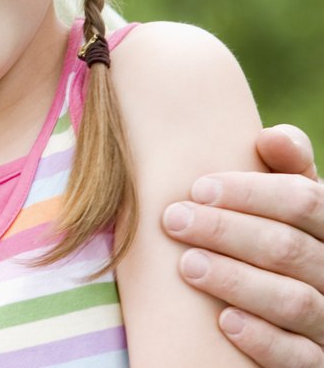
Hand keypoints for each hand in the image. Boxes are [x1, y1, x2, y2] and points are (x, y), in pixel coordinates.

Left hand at [163, 124, 322, 366]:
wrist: (275, 311)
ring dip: (237, 281)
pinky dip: (264, 339)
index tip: (197, 187)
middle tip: (174, 220)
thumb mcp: (282, 204)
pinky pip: (299, 357)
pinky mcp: (318, 361)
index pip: (305, 201)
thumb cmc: (270, 238)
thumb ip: (283, 168)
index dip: (251, 192)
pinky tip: (224, 322)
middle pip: (290, 249)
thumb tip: (272, 137)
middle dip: (228, 231)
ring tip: (188, 265)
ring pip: (295, 301)